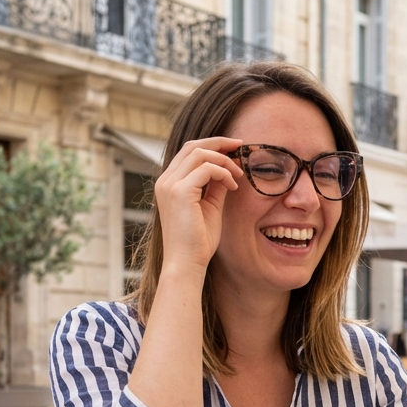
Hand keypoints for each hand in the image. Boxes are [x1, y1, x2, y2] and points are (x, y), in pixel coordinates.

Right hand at [153, 137, 244, 272]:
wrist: (186, 263)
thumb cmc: (198, 241)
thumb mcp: (210, 206)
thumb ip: (216, 186)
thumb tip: (228, 169)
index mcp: (169, 183)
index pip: (188, 152)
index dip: (212, 145)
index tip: (234, 148)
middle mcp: (165, 180)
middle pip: (192, 146)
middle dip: (219, 143)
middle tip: (241, 146)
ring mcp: (170, 185)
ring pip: (200, 154)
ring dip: (224, 160)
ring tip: (239, 175)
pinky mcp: (180, 192)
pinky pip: (206, 169)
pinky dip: (224, 173)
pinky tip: (233, 186)